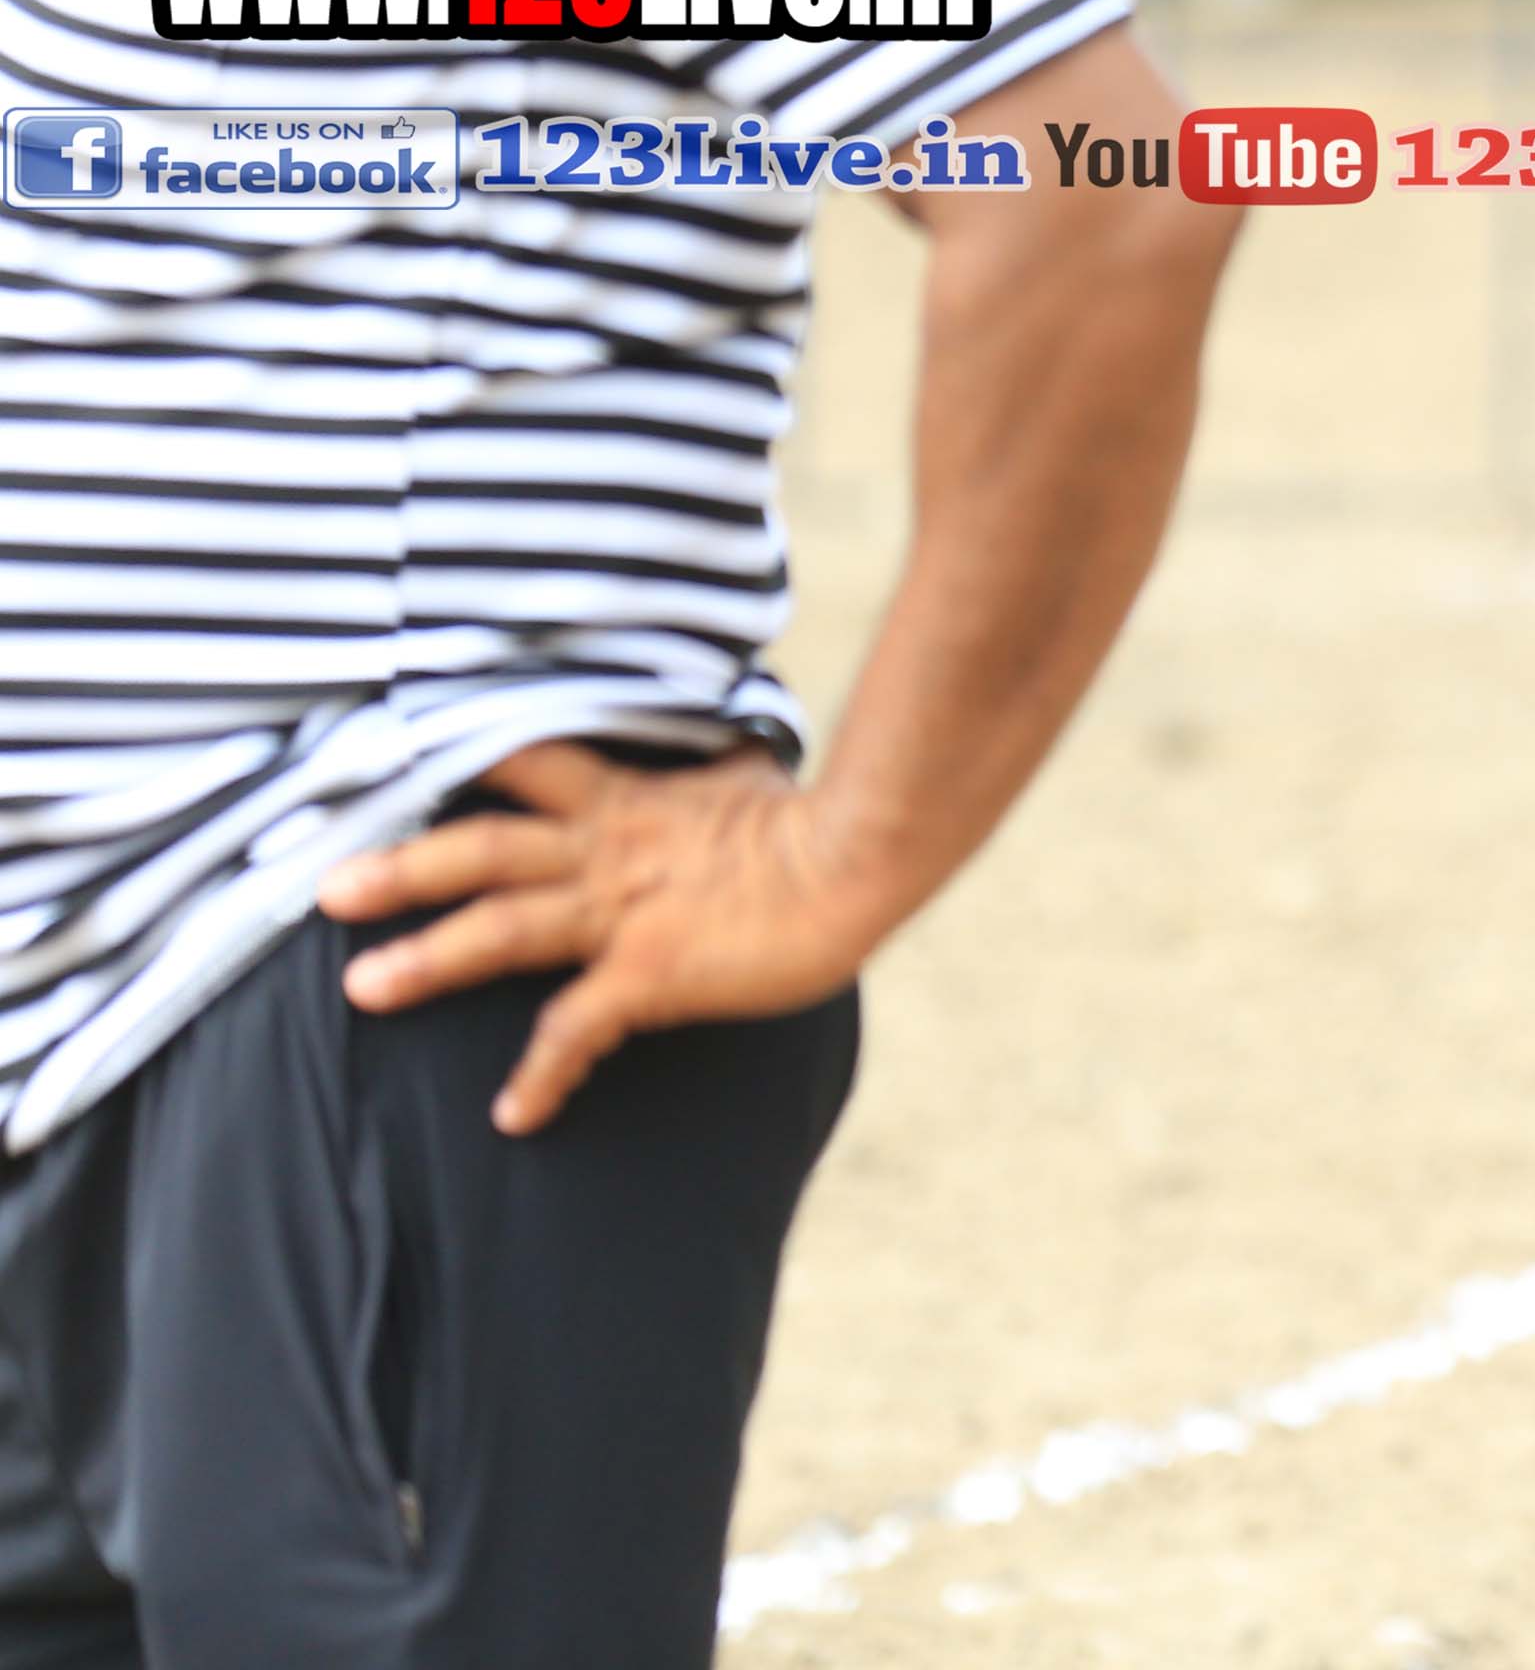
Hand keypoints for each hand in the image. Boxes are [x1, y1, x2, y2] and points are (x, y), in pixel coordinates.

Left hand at [315, 746, 895, 1135]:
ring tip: (362, 987)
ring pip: (501, 928)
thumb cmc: (828, 820)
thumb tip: (735, 760)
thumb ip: (719, 776)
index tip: (392, 769)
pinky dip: (543, 1073)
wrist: (865, 854)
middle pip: (483, 847)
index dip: (460, 763)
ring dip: (429, 958)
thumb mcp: (755, 779)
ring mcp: (624, 910)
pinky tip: (515, 1115)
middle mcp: (610, 849)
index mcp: (632, 802)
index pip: (528, 763)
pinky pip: (576, 1028)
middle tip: (328, 886)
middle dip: (403, 866)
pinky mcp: (650, 970)